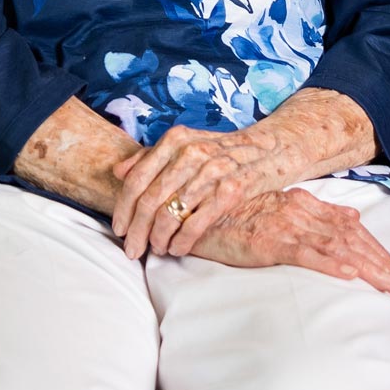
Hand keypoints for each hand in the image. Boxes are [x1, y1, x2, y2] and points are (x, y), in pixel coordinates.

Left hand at [112, 123, 298, 259]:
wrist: (271, 150)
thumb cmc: (224, 152)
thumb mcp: (188, 145)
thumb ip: (152, 157)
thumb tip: (118, 171)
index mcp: (175, 140)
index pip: (136, 179)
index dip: (123, 209)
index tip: (119, 229)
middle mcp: (190, 152)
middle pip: (149, 200)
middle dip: (136, 231)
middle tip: (132, 250)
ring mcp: (211, 172)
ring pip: (169, 214)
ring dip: (158, 239)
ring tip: (156, 250)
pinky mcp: (231, 191)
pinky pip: (195, 224)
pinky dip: (181, 241)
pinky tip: (177, 249)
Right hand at [187, 188, 389, 295]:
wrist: (199, 213)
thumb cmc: (237, 214)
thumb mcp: (282, 207)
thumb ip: (318, 211)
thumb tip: (353, 217)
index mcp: (304, 203)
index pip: (350, 227)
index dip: (375, 247)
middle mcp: (300, 211)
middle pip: (350, 238)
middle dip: (379, 262)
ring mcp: (285, 226)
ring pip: (335, 247)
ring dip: (366, 267)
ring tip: (387, 284)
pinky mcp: (268, 242)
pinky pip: (305, 254)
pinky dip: (329, 264)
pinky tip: (348, 274)